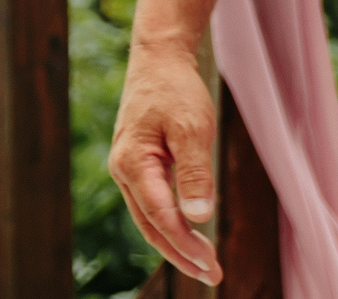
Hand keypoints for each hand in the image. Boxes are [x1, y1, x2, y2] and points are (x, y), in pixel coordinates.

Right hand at [109, 44, 219, 281]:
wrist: (158, 59)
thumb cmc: (175, 90)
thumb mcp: (192, 128)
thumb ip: (195, 172)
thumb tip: (198, 216)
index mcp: (132, 163)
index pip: (160, 216)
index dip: (185, 244)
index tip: (212, 265)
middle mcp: (124, 169)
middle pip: (150, 225)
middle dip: (180, 254)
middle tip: (213, 277)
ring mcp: (129, 167)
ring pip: (149, 217)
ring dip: (176, 243)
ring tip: (205, 266)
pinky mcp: (139, 164)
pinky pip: (152, 203)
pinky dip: (170, 223)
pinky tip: (189, 233)